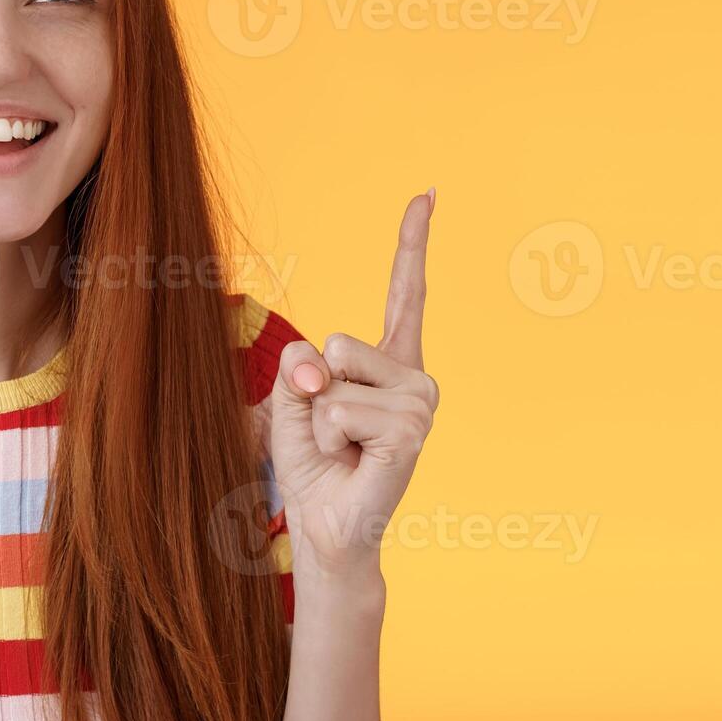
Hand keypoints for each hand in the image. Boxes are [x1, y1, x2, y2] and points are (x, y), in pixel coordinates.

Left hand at [267, 192, 437, 574]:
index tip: (429, 192)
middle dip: (313, 389)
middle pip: (337, 343)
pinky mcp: (411, 431)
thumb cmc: (315, 465)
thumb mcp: (292, 401)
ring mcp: (420, 403)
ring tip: (343, 450)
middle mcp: (415, 375)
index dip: (413, 241)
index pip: (405, 291)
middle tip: (333, 433)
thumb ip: (299, 368)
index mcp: (390, 361)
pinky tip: (353, 462)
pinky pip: (340, 410)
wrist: (327, 528)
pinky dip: (328, 439)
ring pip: (335, 379)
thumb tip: (321, 368)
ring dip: (318, 422)